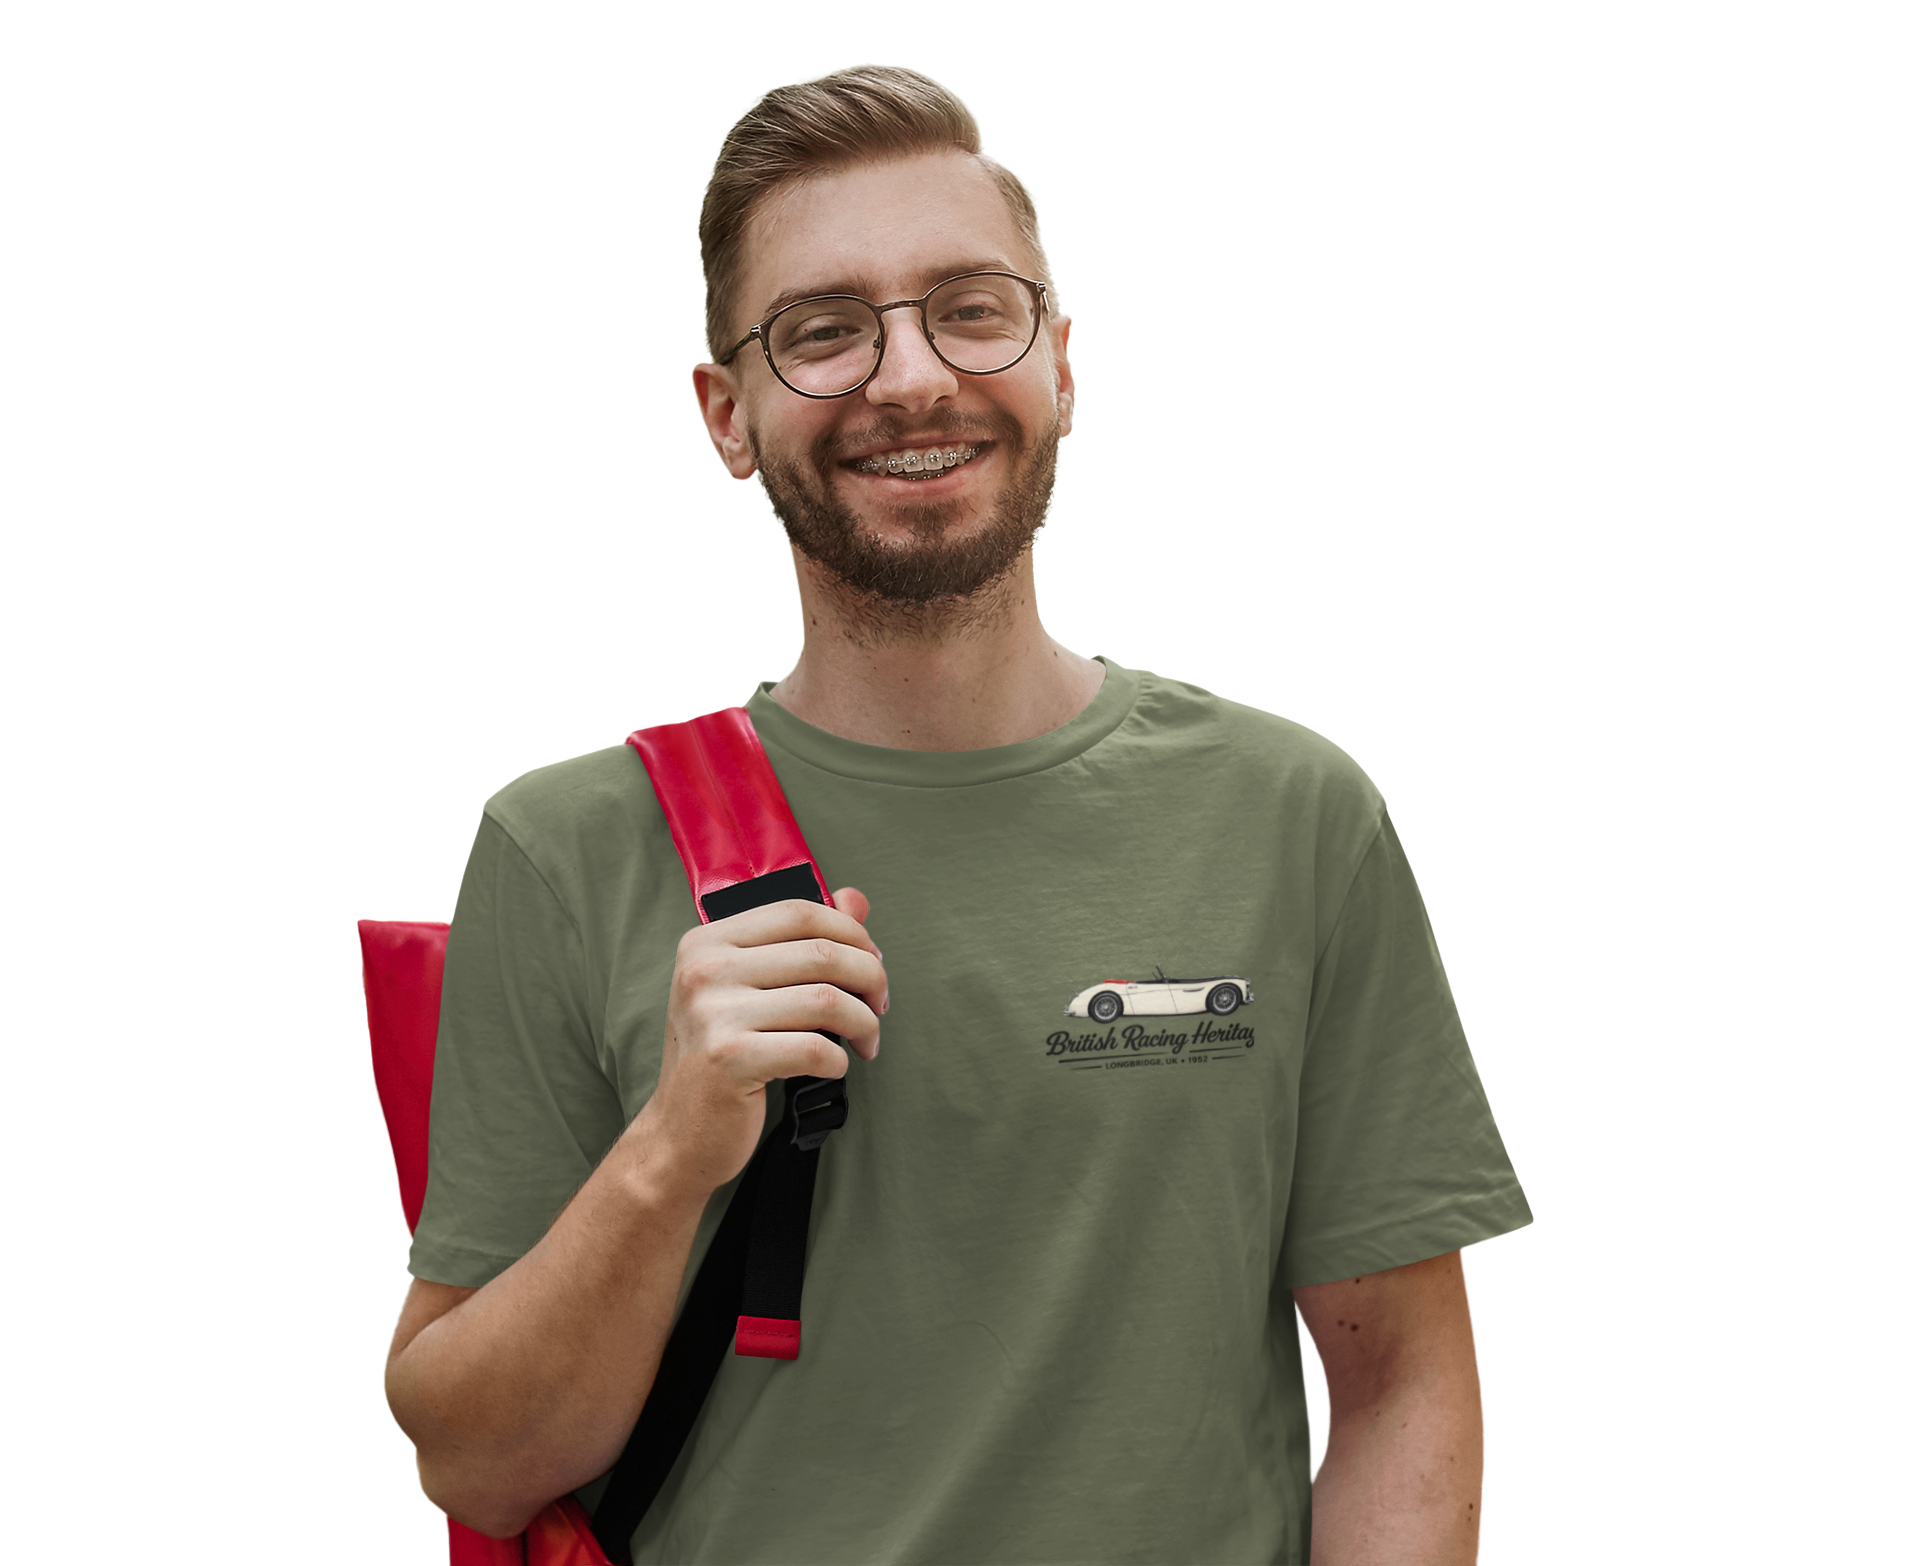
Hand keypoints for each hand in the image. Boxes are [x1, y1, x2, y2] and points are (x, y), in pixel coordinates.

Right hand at [635, 887, 885, 1198]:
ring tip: (866, 1041)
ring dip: (864, 1023)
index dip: (851, 933)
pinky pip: (815, 1048)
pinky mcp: (729, 1059)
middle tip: (880, 1005)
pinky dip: (840, 1060)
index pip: (799, 913)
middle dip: (870, 979)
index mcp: (707, 942)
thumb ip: (802, 941)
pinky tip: (835, 1066)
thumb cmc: (722, 1058)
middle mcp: (704, 970)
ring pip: (827, 1000)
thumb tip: (855, 899)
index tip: (873, 962)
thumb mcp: (751, 989)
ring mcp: (713, 1014)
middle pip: (821, 952)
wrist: (680, 1134)